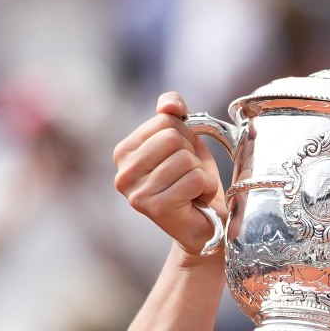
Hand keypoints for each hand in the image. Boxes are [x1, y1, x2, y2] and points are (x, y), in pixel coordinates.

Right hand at [113, 92, 226, 256]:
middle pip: (173, 137)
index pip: (165, 120)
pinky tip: (197, 201)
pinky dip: (206, 188)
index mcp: (124, 151)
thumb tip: (170, 104)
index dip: (186, 136)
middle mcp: (123, 172)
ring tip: (192, 190)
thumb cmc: (193, 182)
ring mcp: (135, 193)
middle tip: (189, 176)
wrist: (204, 226)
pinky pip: (195, 179)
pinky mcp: (154, 208)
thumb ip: (174, 116)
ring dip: (201, 174)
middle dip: (193, 155)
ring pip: (186, 159)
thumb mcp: (185, 143)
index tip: (182, 158)